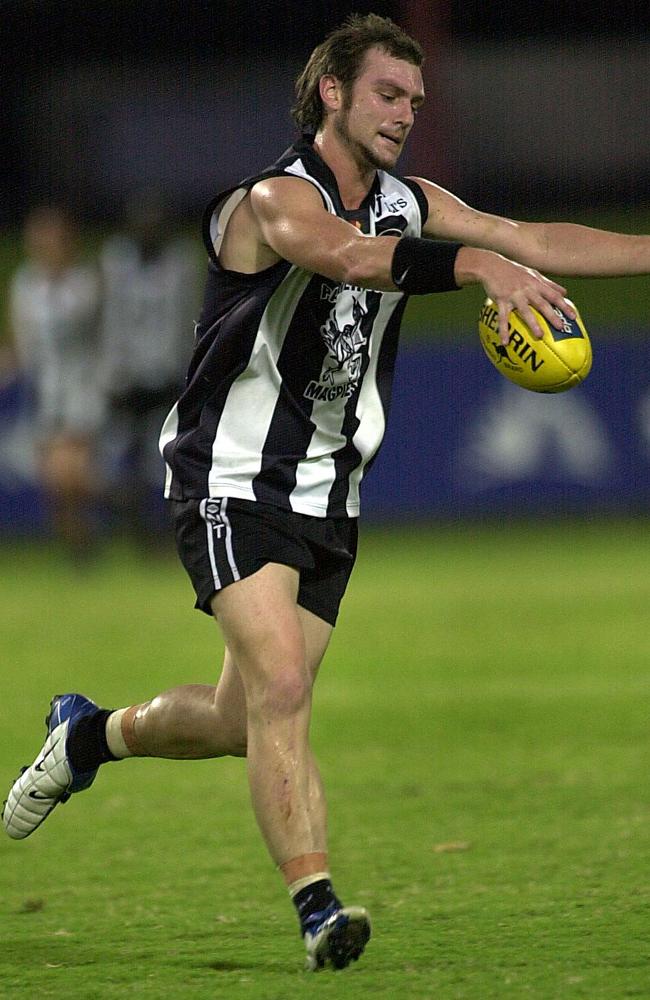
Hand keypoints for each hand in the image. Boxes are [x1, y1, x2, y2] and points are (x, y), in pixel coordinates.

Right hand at [455, 247, 575, 344]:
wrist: (491, 265)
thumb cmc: (514, 271)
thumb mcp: (533, 274)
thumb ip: (549, 284)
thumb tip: (565, 293)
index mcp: (536, 284)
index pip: (554, 296)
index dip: (565, 306)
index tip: (574, 317)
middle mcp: (527, 289)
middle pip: (542, 304)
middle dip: (552, 315)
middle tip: (561, 327)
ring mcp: (514, 295)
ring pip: (525, 311)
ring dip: (533, 324)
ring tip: (539, 336)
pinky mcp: (501, 300)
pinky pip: (503, 318)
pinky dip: (504, 330)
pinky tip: (505, 342)